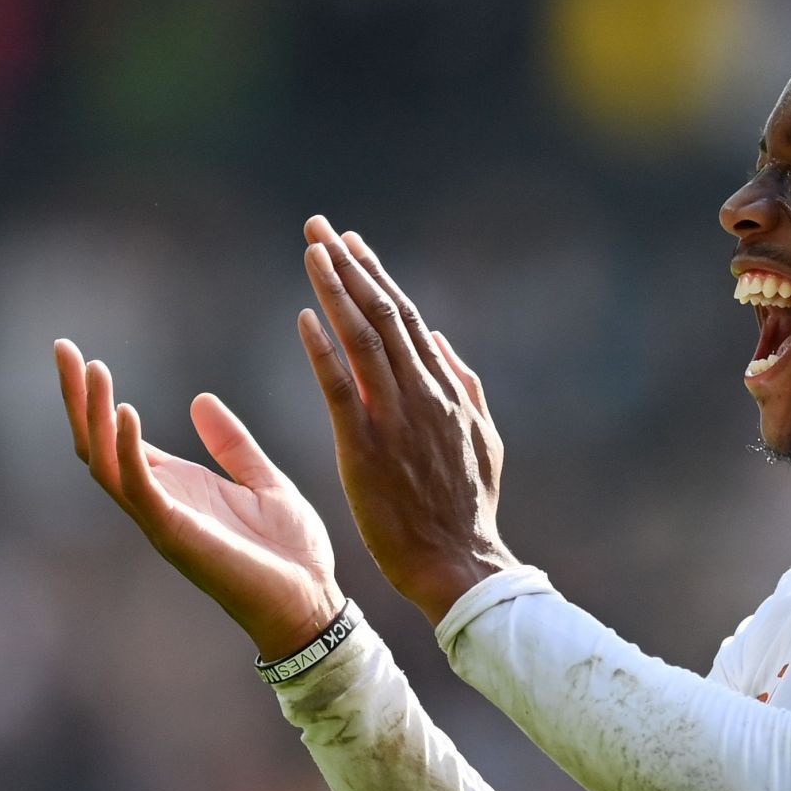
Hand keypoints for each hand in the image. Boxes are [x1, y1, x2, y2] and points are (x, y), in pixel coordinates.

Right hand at [54, 339, 345, 658]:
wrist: (310, 601)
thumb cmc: (289, 552)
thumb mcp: (264, 481)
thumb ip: (233, 445)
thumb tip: (200, 400)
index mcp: (178, 486)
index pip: (119, 436)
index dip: (97, 398)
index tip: (80, 354)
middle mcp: (159, 500)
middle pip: (97, 444)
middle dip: (77, 398)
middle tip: (61, 348)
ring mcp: (162, 518)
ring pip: (105, 462)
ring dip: (94, 416)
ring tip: (91, 369)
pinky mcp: (175, 533)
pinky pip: (139, 488)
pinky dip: (128, 450)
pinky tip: (126, 413)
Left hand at [296, 215, 516, 624]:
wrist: (459, 563)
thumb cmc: (469, 511)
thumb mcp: (485, 440)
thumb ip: (464, 386)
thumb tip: (440, 339)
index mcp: (448, 393)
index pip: (407, 320)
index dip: (377, 278)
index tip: (351, 244)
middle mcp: (423, 396)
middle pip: (383, 316)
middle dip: (350, 266)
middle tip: (319, 227)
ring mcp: (396, 420)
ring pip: (363, 339)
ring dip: (335, 290)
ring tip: (311, 251)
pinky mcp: (366, 449)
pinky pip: (340, 387)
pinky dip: (323, 349)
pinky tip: (305, 316)